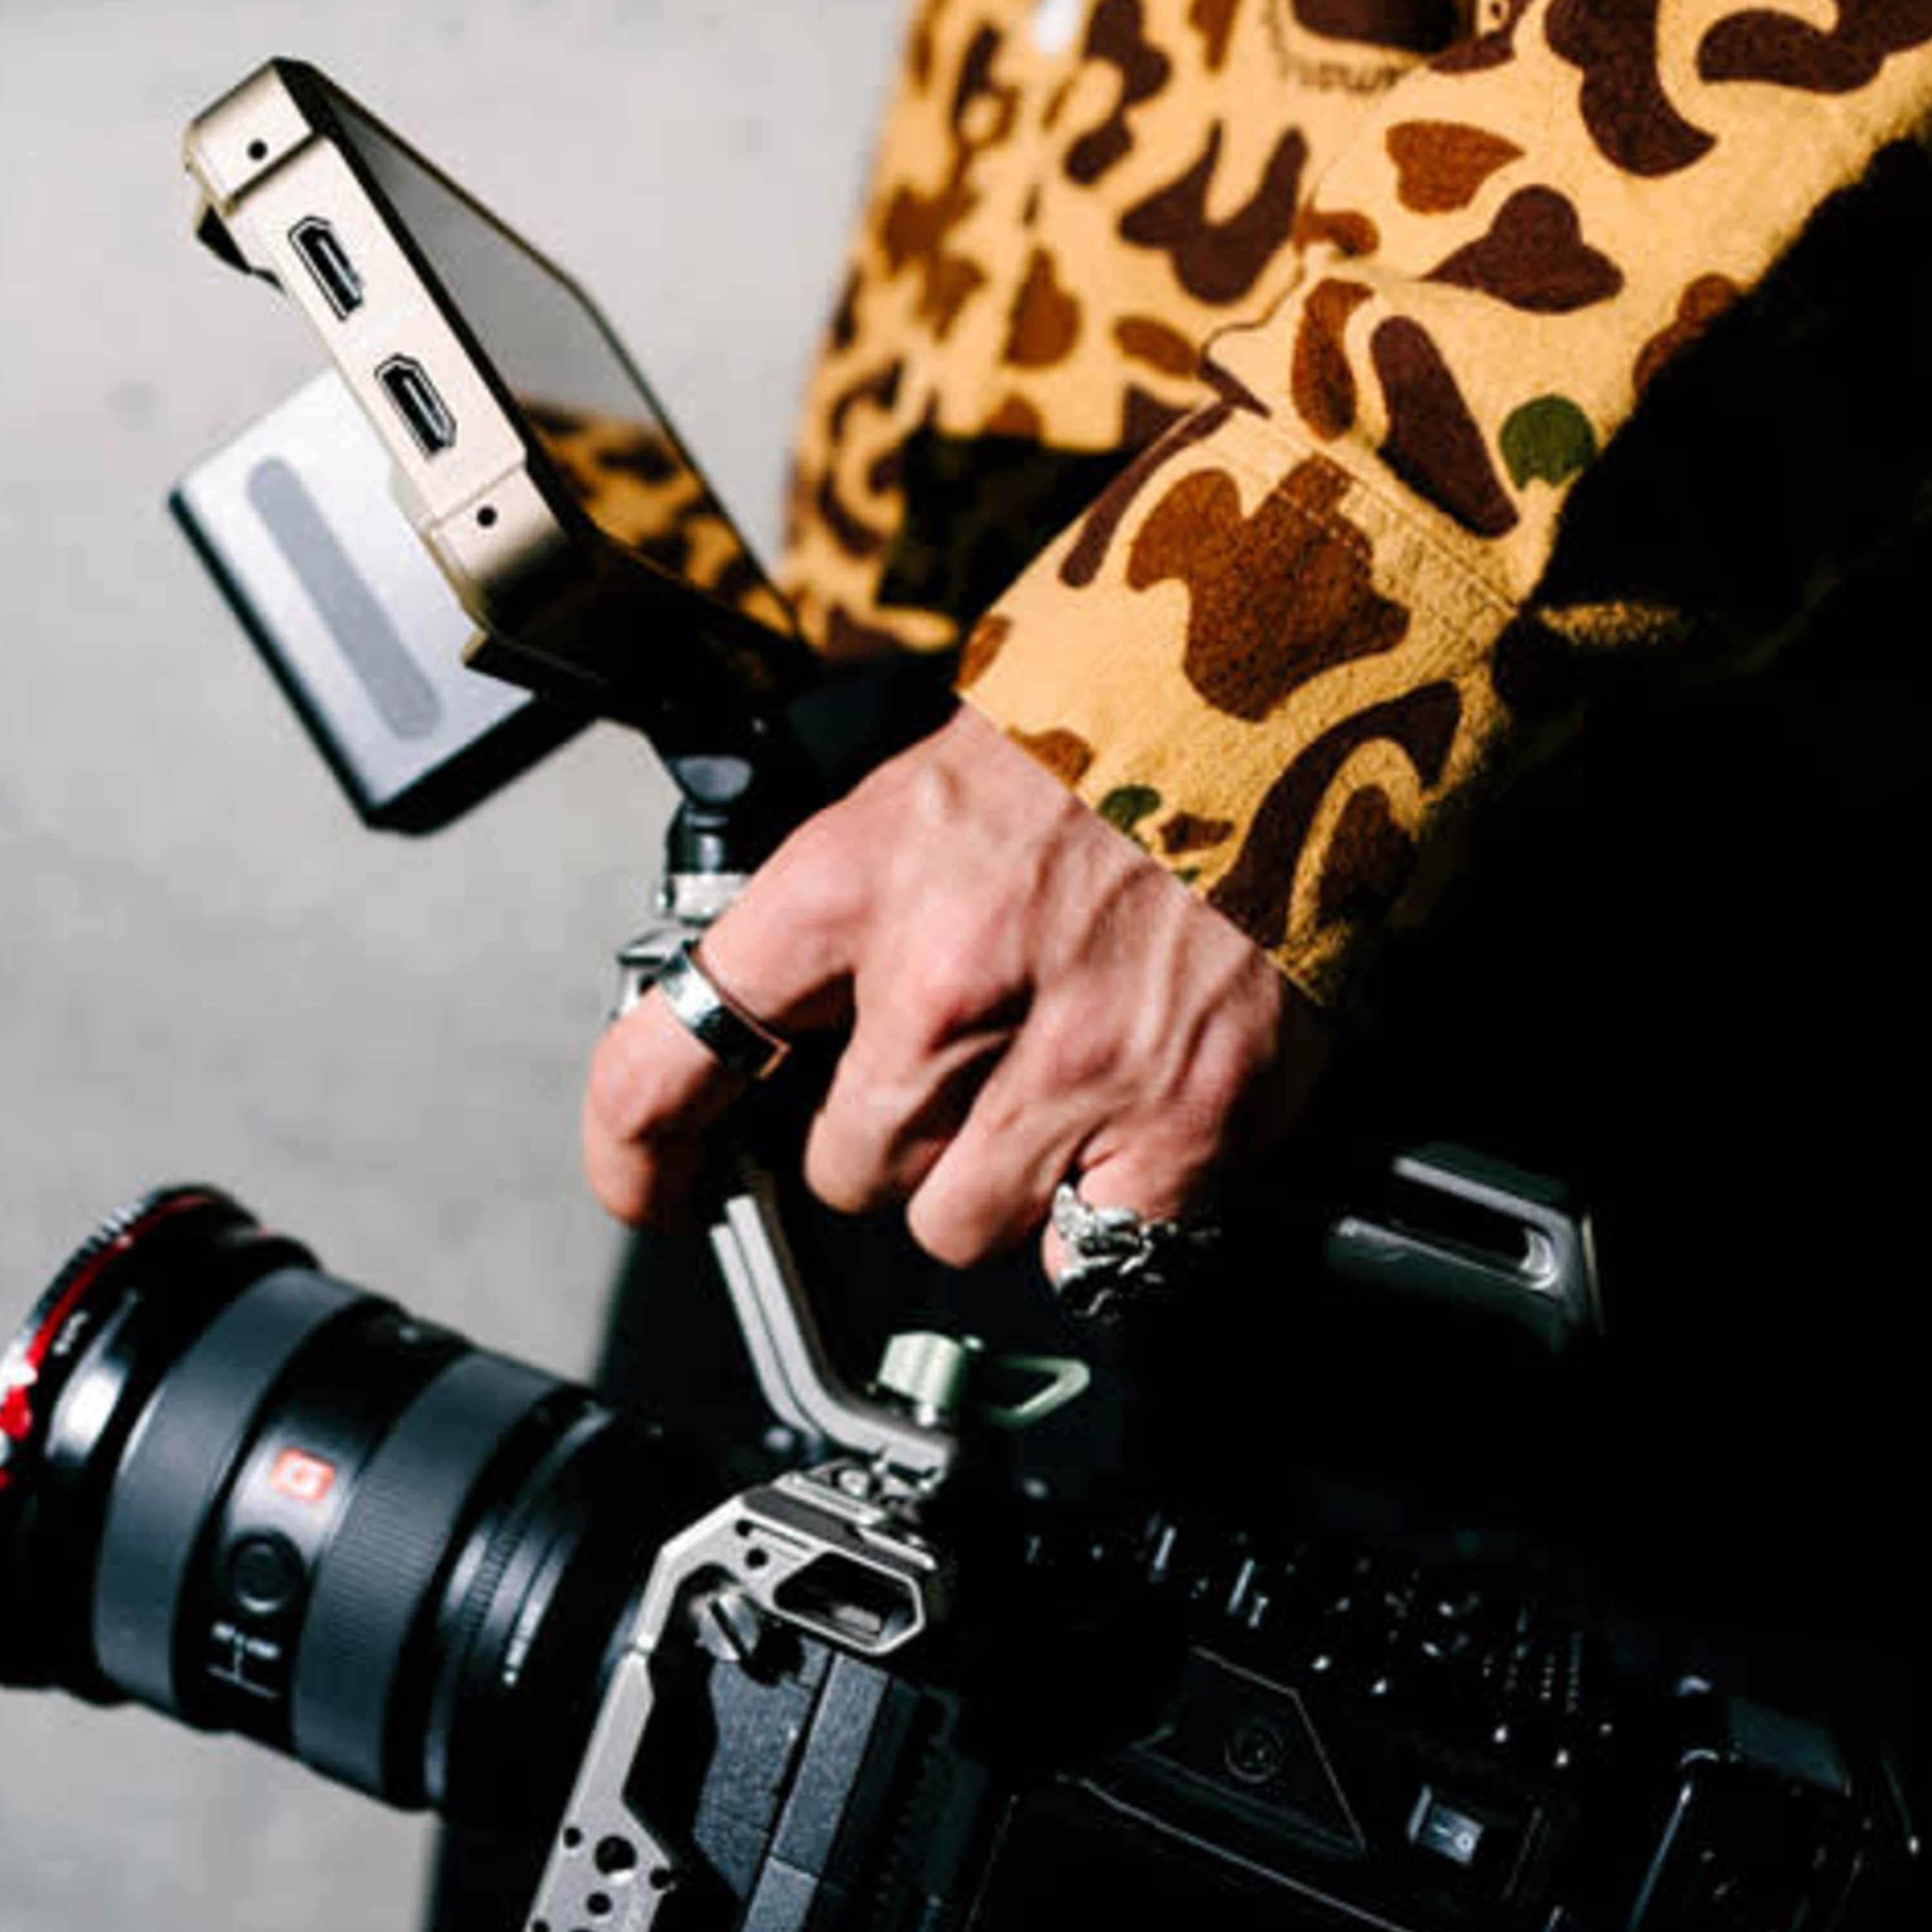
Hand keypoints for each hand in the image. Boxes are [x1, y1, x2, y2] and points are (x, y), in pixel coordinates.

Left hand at [585, 702, 1327, 1277]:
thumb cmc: (1105, 735)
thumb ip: (839, 922)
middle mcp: (948, 977)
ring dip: (994, 1184)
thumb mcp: (919, 792)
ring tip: (1055, 1085)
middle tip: (962, 1067)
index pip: (675, 1057)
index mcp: (853, 880)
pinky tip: (1134, 1119)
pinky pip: (1094, 1248)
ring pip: (960, 1225)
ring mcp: (1075, 1059)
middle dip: (890, 1141)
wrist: (1291, 683)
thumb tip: (779, 1033)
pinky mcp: (1189, 1118)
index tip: (652, 1186)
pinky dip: (1109, 1212)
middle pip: (848, 1171)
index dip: (640, 1148)